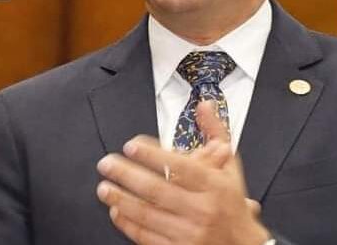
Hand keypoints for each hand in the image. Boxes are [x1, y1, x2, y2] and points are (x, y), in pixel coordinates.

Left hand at [96, 101, 269, 244]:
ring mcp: (190, 233)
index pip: (180, 166)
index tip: (131, 146)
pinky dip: (129, 224)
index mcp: (214, 186)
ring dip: (122, 199)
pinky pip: (148, 236)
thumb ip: (215, 133)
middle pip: (158, 189)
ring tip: (104, 187)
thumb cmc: (232, 204)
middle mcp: (202, 210)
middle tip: (107, 164)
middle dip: (127, 175)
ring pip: (148, 214)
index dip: (152, 155)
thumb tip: (204, 105)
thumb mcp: (231, 167)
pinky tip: (117, 211)